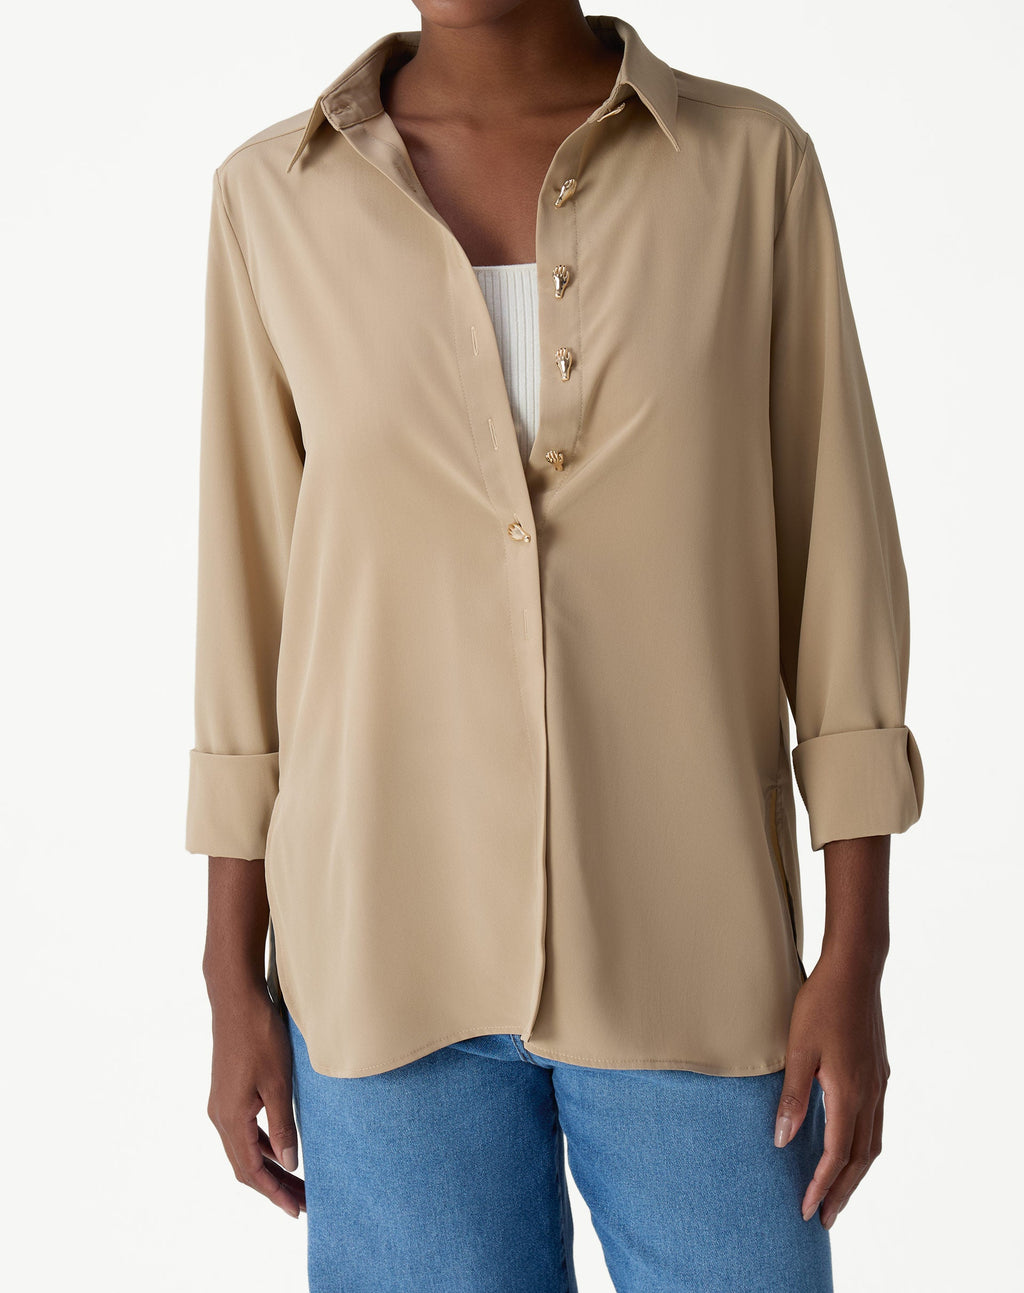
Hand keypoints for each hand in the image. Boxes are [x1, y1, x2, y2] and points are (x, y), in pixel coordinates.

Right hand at [206, 985, 304, 1217]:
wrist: (236, 1000)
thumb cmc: (259, 1037)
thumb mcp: (278, 1083)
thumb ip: (283, 1126)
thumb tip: (290, 1164)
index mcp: (231, 1119)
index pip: (252, 1171)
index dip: (274, 1194)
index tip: (297, 1212)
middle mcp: (220, 1117)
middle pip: (246, 1166)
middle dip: (274, 1187)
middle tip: (303, 1204)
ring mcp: (222, 1105)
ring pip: (245, 1150)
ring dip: (269, 1168)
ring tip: (297, 1183)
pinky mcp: (228, 1093)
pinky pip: (244, 1132)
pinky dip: (263, 1147)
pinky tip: (281, 1148)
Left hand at [773, 951, 889, 1229]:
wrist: (854, 970)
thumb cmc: (821, 1004)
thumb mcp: (798, 1049)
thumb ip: (793, 1097)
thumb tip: (783, 1140)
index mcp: (849, 1093)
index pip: (837, 1155)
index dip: (821, 1185)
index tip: (807, 1210)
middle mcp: (870, 1094)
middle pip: (861, 1159)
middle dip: (842, 1191)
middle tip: (826, 1218)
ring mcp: (878, 1082)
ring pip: (873, 1142)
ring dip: (856, 1173)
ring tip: (838, 1192)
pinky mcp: (878, 1071)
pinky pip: (876, 1122)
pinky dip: (864, 1146)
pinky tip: (852, 1146)